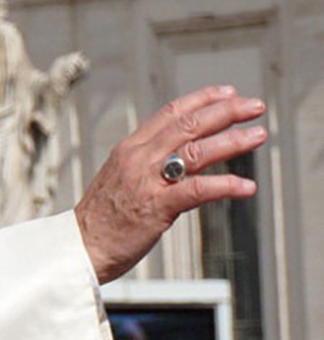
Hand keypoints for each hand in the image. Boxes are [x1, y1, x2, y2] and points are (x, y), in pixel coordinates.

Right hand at [74, 86, 267, 283]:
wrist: (81, 246)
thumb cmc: (102, 218)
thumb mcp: (121, 177)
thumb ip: (148, 163)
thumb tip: (179, 156)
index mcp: (130, 148)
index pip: (169, 113)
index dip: (201, 99)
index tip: (227, 93)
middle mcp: (138, 158)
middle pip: (188, 125)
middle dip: (225, 111)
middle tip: (254, 106)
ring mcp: (147, 181)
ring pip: (196, 151)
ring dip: (232, 141)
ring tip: (258, 135)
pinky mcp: (157, 207)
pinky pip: (197, 190)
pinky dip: (225, 186)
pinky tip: (246, 186)